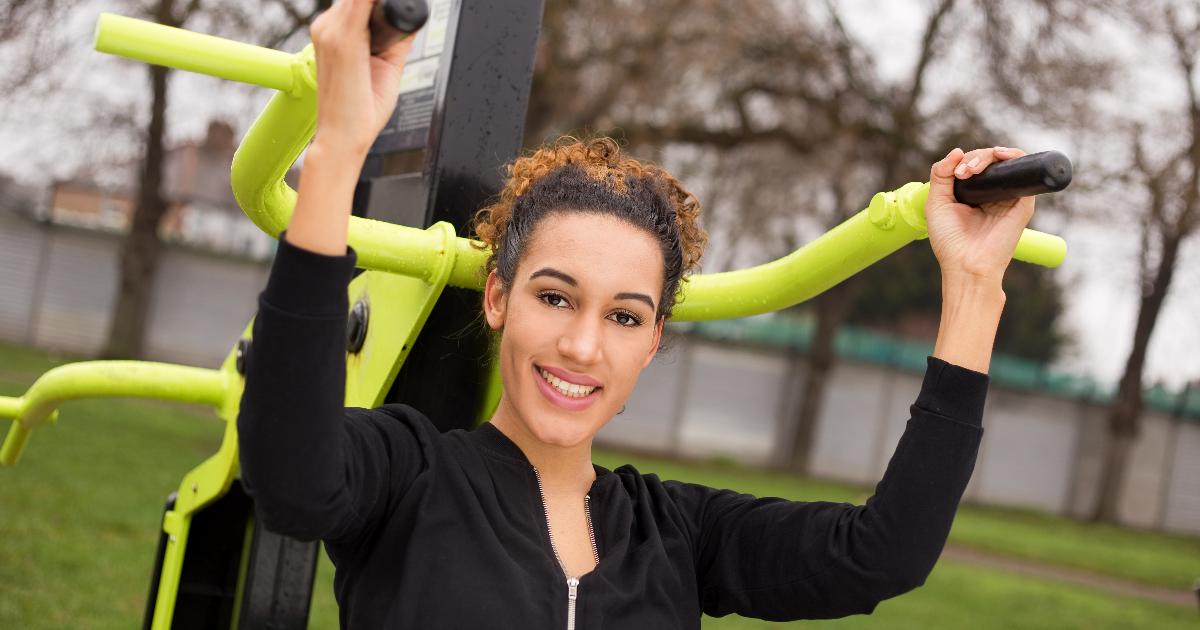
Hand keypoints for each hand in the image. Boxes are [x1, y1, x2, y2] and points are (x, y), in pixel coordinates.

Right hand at [309, 0, 415, 155]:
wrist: (342, 138)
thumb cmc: (359, 111)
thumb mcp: (386, 66)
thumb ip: (396, 42)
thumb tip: (410, 23)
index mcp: (335, 33)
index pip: (359, 1)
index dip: (379, 4)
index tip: (395, 14)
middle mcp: (329, 28)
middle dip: (383, 4)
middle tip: (401, 20)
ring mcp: (331, 32)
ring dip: (383, 5)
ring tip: (395, 30)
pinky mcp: (342, 40)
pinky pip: (361, 1)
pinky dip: (378, 4)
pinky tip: (391, 8)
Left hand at [925, 146, 1036, 284]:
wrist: (966, 265)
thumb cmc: (950, 241)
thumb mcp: (936, 203)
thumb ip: (941, 175)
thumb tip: (957, 151)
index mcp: (973, 194)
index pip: (974, 164)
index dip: (964, 161)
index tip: (956, 174)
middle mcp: (993, 193)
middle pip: (989, 160)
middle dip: (975, 158)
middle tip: (964, 173)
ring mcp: (1009, 196)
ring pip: (1005, 161)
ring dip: (989, 155)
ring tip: (974, 169)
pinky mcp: (1023, 202)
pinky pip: (1024, 169)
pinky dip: (1014, 156)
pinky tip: (1001, 156)